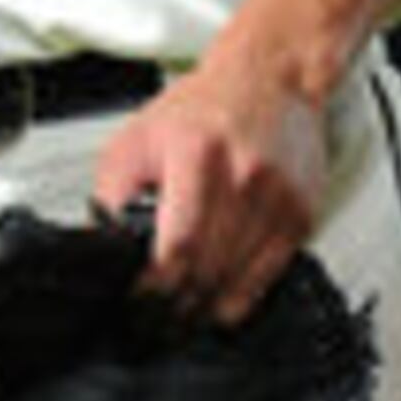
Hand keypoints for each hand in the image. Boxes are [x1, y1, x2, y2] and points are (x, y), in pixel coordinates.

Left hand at [94, 52, 329, 327]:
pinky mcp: (299, 215)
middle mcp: (242, 179)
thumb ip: (112, 192)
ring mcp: (276, 200)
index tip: (135, 305)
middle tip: (150, 324)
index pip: (177, 248)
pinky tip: (215, 303)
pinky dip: (237, 300)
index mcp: (196, 155)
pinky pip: (266, 279)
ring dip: (202, 311)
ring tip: (178, 318)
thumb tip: (101, 243)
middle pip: (206, 272)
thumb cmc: (205, 107)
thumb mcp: (138, 136)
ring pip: (235, 284)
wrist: (272, 77)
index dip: (153, 290)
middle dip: (173, 309)